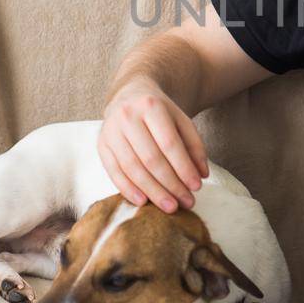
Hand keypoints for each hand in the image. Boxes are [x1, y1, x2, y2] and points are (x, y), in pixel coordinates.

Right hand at [98, 78, 209, 213]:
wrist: (129, 95)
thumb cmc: (160, 113)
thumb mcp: (181, 121)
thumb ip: (194, 146)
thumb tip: (202, 175)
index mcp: (151, 106)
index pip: (169, 143)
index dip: (183, 168)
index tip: (197, 186)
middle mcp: (127, 116)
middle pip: (151, 158)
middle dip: (170, 184)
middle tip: (186, 202)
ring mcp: (111, 131)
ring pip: (132, 168)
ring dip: (153, 191)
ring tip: (170, 207)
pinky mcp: (101, 145)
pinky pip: (114, 172)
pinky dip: (128, 189)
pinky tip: (143, 202)